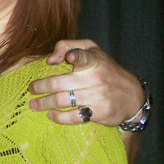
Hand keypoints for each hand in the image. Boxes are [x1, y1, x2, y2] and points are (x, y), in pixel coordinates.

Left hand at [28, 39, 144, 126]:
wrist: (132, 95)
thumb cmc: (106, 69)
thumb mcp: (92, 49)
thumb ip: (68, 46)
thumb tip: (50, 59)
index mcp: (93, 61)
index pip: (83, 57)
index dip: (75, 56)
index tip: (70, 59)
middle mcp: (94, 79)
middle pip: (60, 83)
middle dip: (41, 87)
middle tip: (31, 89)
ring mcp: (96, 97)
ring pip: (63, 101)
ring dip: (44, 104)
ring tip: (34, 105)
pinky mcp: (98, 113)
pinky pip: (74, 117)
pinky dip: (59, 117)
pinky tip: (51, 115)